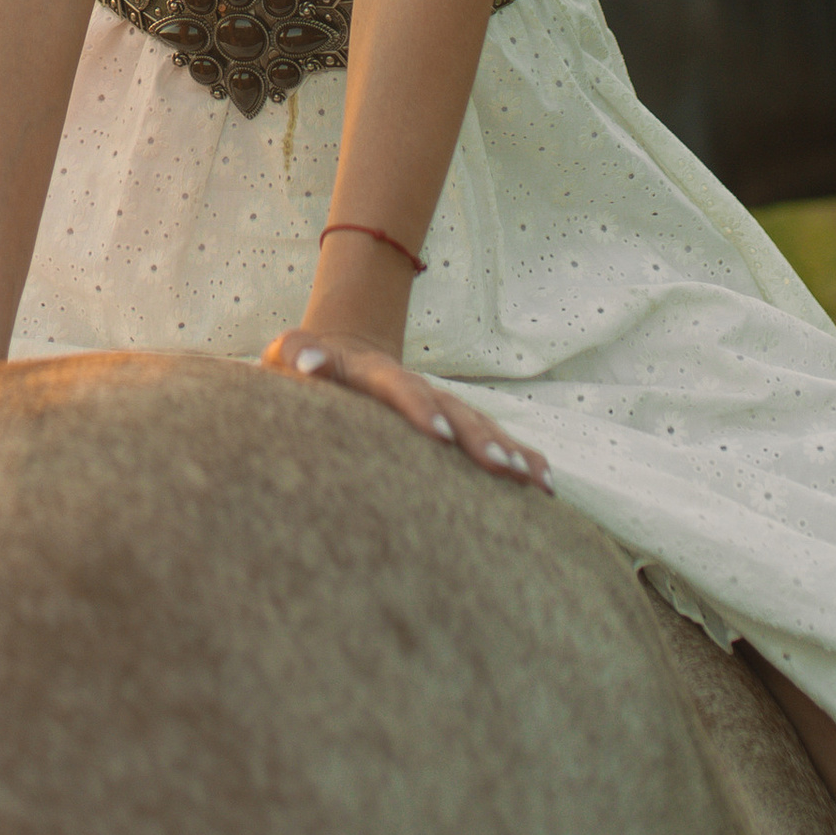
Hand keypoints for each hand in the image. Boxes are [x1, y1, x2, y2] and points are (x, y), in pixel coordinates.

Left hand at [261, 325, 551, 489]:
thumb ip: (297, 352)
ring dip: (505, 449)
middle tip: (497, 466)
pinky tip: (542, 484)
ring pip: (479, 424)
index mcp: (375, 372)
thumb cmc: (307, 363)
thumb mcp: (293, 352)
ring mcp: (439, 404)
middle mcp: (416, 387)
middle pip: (453, 407)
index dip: (419, 407)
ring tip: (529, 480)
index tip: (438, 434)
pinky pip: (492, 438)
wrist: (344, 350)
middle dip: (476, 436)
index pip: (400, 387)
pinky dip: (520, 455)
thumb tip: (308, 364)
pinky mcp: (453, 423)